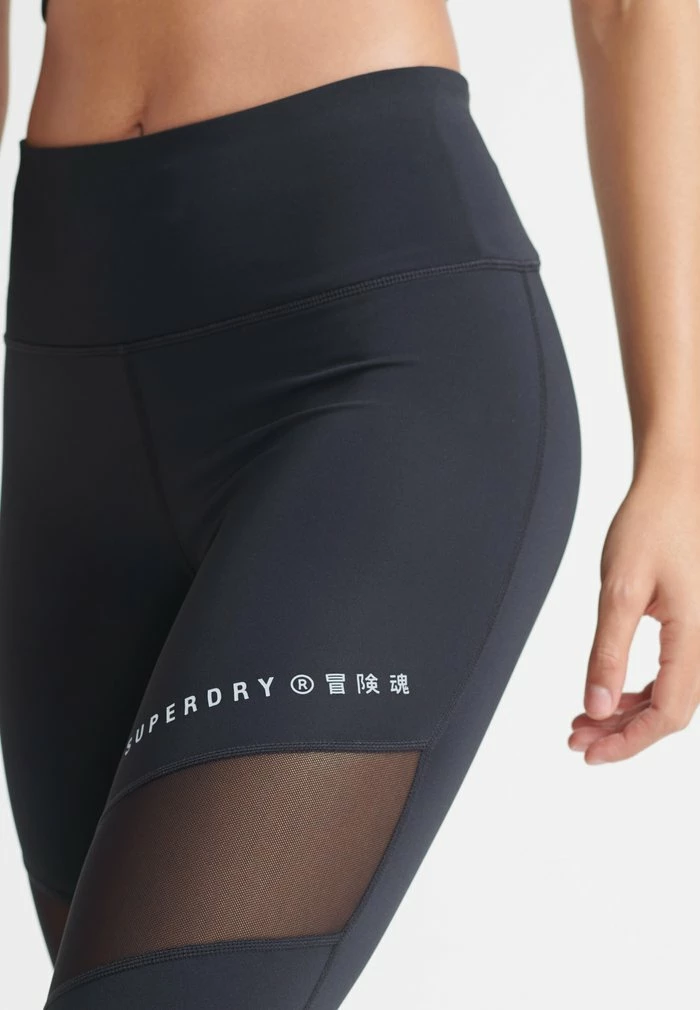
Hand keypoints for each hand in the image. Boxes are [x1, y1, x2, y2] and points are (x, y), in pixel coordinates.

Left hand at [569, 464, 699, 763]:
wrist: (678, 485)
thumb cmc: (652, 525)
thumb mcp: (619, 589)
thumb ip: (607, 652)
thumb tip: (596, 706)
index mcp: (695, 637)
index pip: (669, 714)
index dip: (628, 742)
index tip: (589, 751)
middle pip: (670, 712)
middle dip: (621, 732)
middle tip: (576, 738)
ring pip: (670, 695)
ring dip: (627, 714)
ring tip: (583, 720)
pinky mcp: (693, 625)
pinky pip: (672, 673)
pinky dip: (638, 691)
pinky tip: (609, 694)